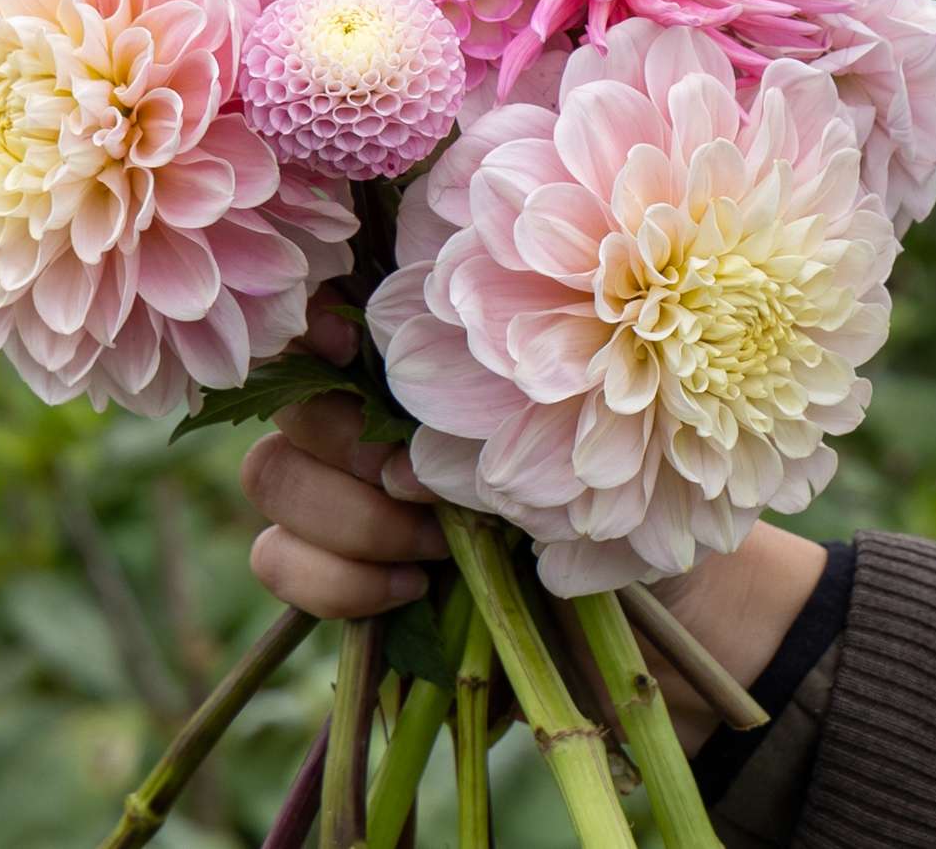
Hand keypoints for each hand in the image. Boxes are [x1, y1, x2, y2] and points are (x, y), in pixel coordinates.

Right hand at [240, 293, 828, 754]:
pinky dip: (337, 580)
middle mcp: (371, 417)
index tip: (346, 344)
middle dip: (347, 445)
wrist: (662, 618)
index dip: (312, 321)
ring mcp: (345, 495)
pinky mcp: (338, 575)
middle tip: (422, 485)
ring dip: (350, 518)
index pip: (327, 316)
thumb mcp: (589, 434)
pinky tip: (415, 590)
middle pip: (290, 402)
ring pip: (273, 479)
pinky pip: (279, 560)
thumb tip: (431, 394)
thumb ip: (506, 399)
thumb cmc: (633, 493)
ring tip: (437, 546)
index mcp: (425, 363)